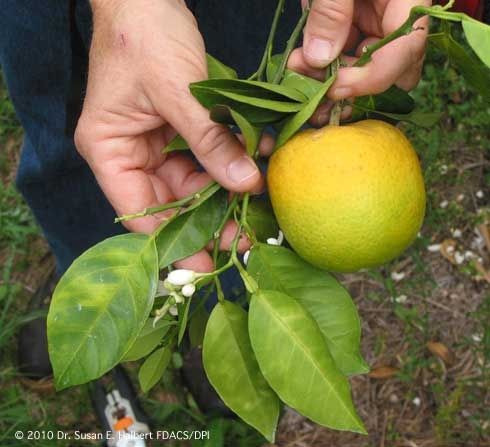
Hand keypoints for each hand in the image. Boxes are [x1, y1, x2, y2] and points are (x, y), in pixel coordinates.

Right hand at [75, 0, 265, 270]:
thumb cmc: (145, 34)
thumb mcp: (179, 91)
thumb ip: (211, 141)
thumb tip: (246, 185)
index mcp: (109, 150)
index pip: (138, 212)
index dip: (171, 242)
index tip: (206, 265)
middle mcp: (129, 155)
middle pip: (169, 204)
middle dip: (207, 220)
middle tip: (245, 238)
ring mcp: (154, 145)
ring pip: (190, 186)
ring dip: (223, 194)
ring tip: (256, 210)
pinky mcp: (176, 133)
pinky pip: (203, 161)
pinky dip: (227, 167)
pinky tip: (254, 173)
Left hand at [289, 0, 430, 100]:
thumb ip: (330, 11)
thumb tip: (319, 59)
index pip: (403, 51)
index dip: (370, 79)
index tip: (333, 89)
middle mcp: (396, 14)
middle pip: (391, 70)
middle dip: (352, 86)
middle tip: (316, 88)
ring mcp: (376, 22)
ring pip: (363, 68)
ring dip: (331, 78)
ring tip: (299, 69)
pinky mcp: (355, 25)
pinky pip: (343, 55)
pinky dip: (322, 64)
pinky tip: (299, 62)